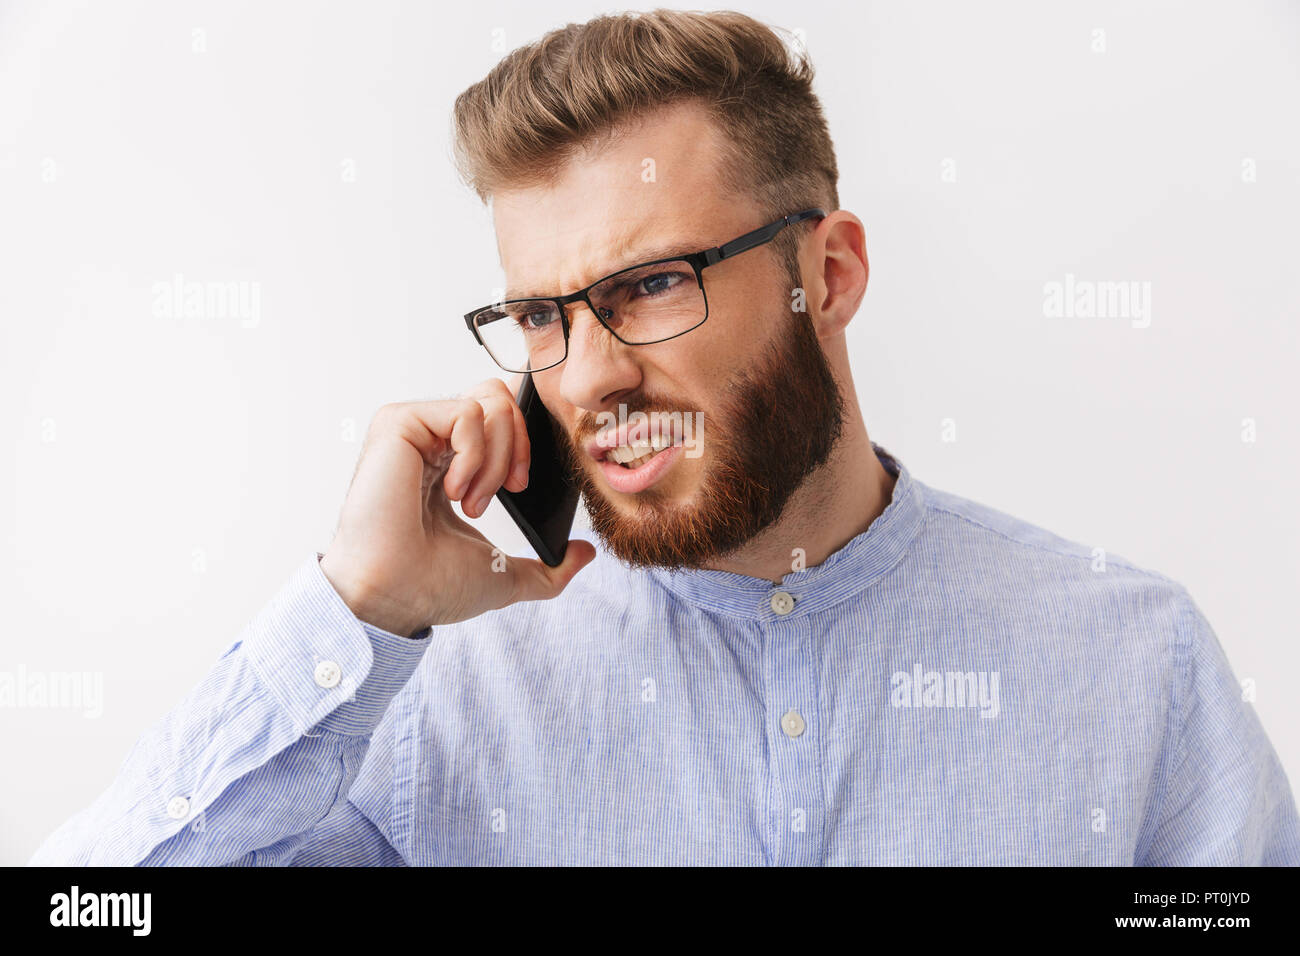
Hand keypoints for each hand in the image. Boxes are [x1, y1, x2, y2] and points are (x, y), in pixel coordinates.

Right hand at [318, 378, 594, 633]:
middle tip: (505, 491)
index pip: (500, 418)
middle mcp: (430, 441)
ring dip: (495, 459)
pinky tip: (453, 490)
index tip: (518, 488)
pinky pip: (466, 412)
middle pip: (501, 399)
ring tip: (470, 501)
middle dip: (519, 445)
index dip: (524, 443)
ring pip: (490, 402)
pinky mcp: (398, 423)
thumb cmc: (433, 587)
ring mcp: (413, 429)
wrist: (398, 596)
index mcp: (450, 464)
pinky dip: (474, 455)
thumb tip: (586, 553)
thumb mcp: (505, 575)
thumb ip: (549, 568)